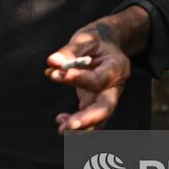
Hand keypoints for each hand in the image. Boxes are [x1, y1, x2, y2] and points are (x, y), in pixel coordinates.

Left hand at [46, 17, 133, 133]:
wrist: (107, 44)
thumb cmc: (96, 39)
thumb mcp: (85, 39)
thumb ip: (69, 51)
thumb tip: (51, 62)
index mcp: (117, 67)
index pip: (98, 80)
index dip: (77, 79)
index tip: (56, 74)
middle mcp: (115, 86)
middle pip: (106, 108)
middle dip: (88, 119)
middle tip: (69, 126)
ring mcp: (107, 97)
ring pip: (99, 119)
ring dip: (81, 127)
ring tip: (61, 129)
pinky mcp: (96, 102)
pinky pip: (89, 118)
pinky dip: (76, 122)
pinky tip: (60, 119)